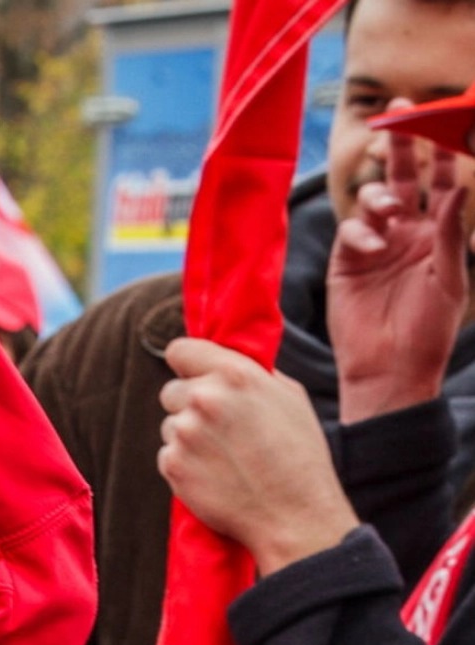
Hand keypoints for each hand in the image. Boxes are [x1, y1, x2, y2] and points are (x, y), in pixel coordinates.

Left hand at [159, 337, 359, 574]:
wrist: (294, 514)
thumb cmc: (299, 456)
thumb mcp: (289, 398)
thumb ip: (252, 375)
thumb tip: (226, 365)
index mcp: (235, 374)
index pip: (180, 350)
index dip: (185, 363)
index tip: (190, 373)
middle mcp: (204, 398)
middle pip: (170, 391)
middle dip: (187, 405)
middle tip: (217, 428)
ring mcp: (184, 432)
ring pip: (170, 425)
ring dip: (187, 437)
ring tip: (224, 456)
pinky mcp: (172, 464)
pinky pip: (167, 454)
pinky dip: (184, 463)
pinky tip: (215, 475)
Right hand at [328, 128, 468, 421]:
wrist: (388, 369)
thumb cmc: (427, 331)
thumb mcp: (449, 279)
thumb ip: (450, 233)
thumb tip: (459, 190)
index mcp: (438, 235)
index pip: (442, 184)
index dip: (442, 152)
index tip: (443, 120)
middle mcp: (407, 234)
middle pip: (405, 179)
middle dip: (402, 147)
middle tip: (401, 113)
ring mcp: (375, 246)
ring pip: (373, 200)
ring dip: (381, 196)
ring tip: (390, 211)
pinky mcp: (347, 263)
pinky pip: (351, 231)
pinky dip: (361, 232)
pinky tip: (372, 248)